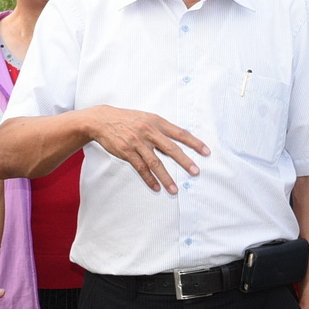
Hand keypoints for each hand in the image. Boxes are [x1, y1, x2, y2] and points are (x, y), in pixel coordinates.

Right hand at [85, 107, 208, 194]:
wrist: (102, 120)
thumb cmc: (128, 120)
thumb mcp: (146, 119)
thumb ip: (161, 131)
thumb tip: (177, 144)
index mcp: (156, 122)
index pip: (180, 133)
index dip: (194, 143)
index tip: (206, 152)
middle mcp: (148, 132)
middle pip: (171, 149)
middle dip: (185, 162)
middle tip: (196, 172)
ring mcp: (137, 142)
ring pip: (155, 163)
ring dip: (166, 178)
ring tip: (175, 190)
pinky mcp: (127, 152)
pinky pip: (140, 168)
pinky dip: (149, 179)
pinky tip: (156, 187)